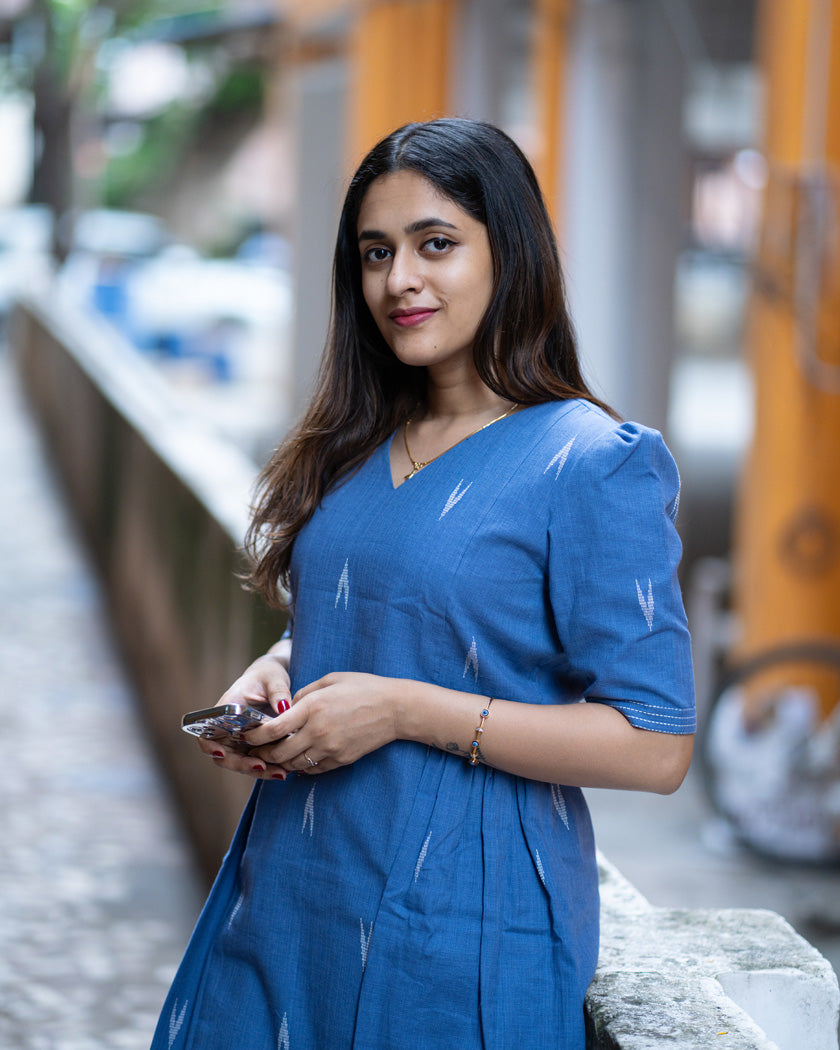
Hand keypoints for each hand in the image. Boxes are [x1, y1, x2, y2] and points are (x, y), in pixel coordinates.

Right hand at [196, 650, 293, 779]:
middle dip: (241, 765)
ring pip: (243, 763)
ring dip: (258, 771)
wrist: (275, 683)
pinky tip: (284, 771)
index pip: (207, 733)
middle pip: (226, 756)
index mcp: (225, 711)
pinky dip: (269, 768)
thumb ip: (278, 691)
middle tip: (261, 766)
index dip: (209, 746)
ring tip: (280, 773)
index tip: (221, 753)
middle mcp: (229, 730)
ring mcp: (241, 741)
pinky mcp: (256, 747)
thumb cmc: (269, 676)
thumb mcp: (274, 678)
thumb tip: (284, 707)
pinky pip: (258, 762)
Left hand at [244, 671, 401, 774]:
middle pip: (279, 752)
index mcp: (312, 707)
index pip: (273, 729)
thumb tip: (286, 708)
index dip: (255, 736)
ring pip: (294, 764)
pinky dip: (301, 767)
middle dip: (263, 753)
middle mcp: (317, 731)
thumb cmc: (363, 687)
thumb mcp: (330, 680)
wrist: (395, 708)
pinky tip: (297, 761)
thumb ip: (304, 694)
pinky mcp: (341, 760)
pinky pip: (313, 769)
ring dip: (280, 763)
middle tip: (255, 751)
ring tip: (272, 758)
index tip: (247, 736)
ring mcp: (330, 748)